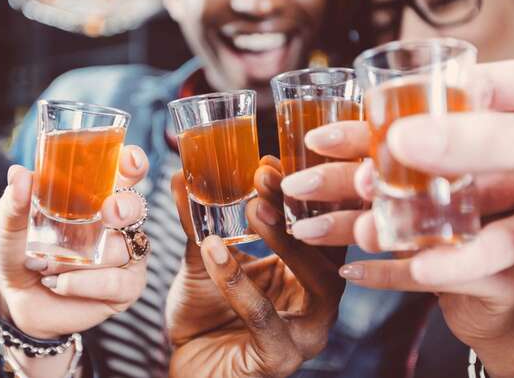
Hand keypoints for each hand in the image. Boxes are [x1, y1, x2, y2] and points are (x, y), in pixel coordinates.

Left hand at [0, 145, 149, 339]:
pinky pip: (116, 282)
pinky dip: (84, 283)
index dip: (132, 163)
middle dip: (126, 207)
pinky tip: (60, 284)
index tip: (128, 162)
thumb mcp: (9, 227)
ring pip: (119, 249)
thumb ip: (15, 202)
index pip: (125, 174)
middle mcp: (116, 223)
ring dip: (79, 259)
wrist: (15, 300)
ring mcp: (125, 255)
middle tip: (108, 212)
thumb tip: (19, 175)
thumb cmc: (17, 254)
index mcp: (95, 197)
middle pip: (136, 207)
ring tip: (47, 266)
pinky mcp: (125, 288)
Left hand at [166, 157, 345, 377]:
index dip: (304, 189)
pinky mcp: (282, 359)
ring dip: (286, 241)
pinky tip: (214, 251)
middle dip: (304, 206)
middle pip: (331, 247)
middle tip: (268, 174)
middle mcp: (320, 301)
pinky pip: (266, 318)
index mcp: (310, 272)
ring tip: (251, 209)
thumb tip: (182, 174)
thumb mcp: (204, 259)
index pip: (321, 224)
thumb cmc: (205, 317)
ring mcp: (308, 333)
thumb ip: (200, 222)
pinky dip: (240, 282)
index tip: (271, 157)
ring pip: (319, 284)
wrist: (188, 371)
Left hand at [283, 121, 513, 377]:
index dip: (355, 136)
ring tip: (308, 231)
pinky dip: (386, 274)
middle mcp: (485, 186)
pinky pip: (435, 275)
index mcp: (462, 161)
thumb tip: (314, 165)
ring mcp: (499, 230)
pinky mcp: (501, 275)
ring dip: (357, 226)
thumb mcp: (415, 210)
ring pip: (415, 225)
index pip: (403, 139)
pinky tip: (349, 272)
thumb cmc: (448, 246)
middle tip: (297, 185)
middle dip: (344, 180)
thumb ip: (380, 185)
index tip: (312, 139)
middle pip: (405, 176)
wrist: (496, 306)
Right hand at [370, 50, 513, 296]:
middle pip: (466, 146)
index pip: (477, 89)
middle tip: (366, 181)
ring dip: (432, 218)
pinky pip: (500, 239)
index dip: (422, 109)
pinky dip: (469, 256)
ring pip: (475, 197)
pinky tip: (433, 266)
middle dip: (415, 169)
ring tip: (384, 230)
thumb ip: (493, 141)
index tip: (375, 128)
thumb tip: (411, 136)